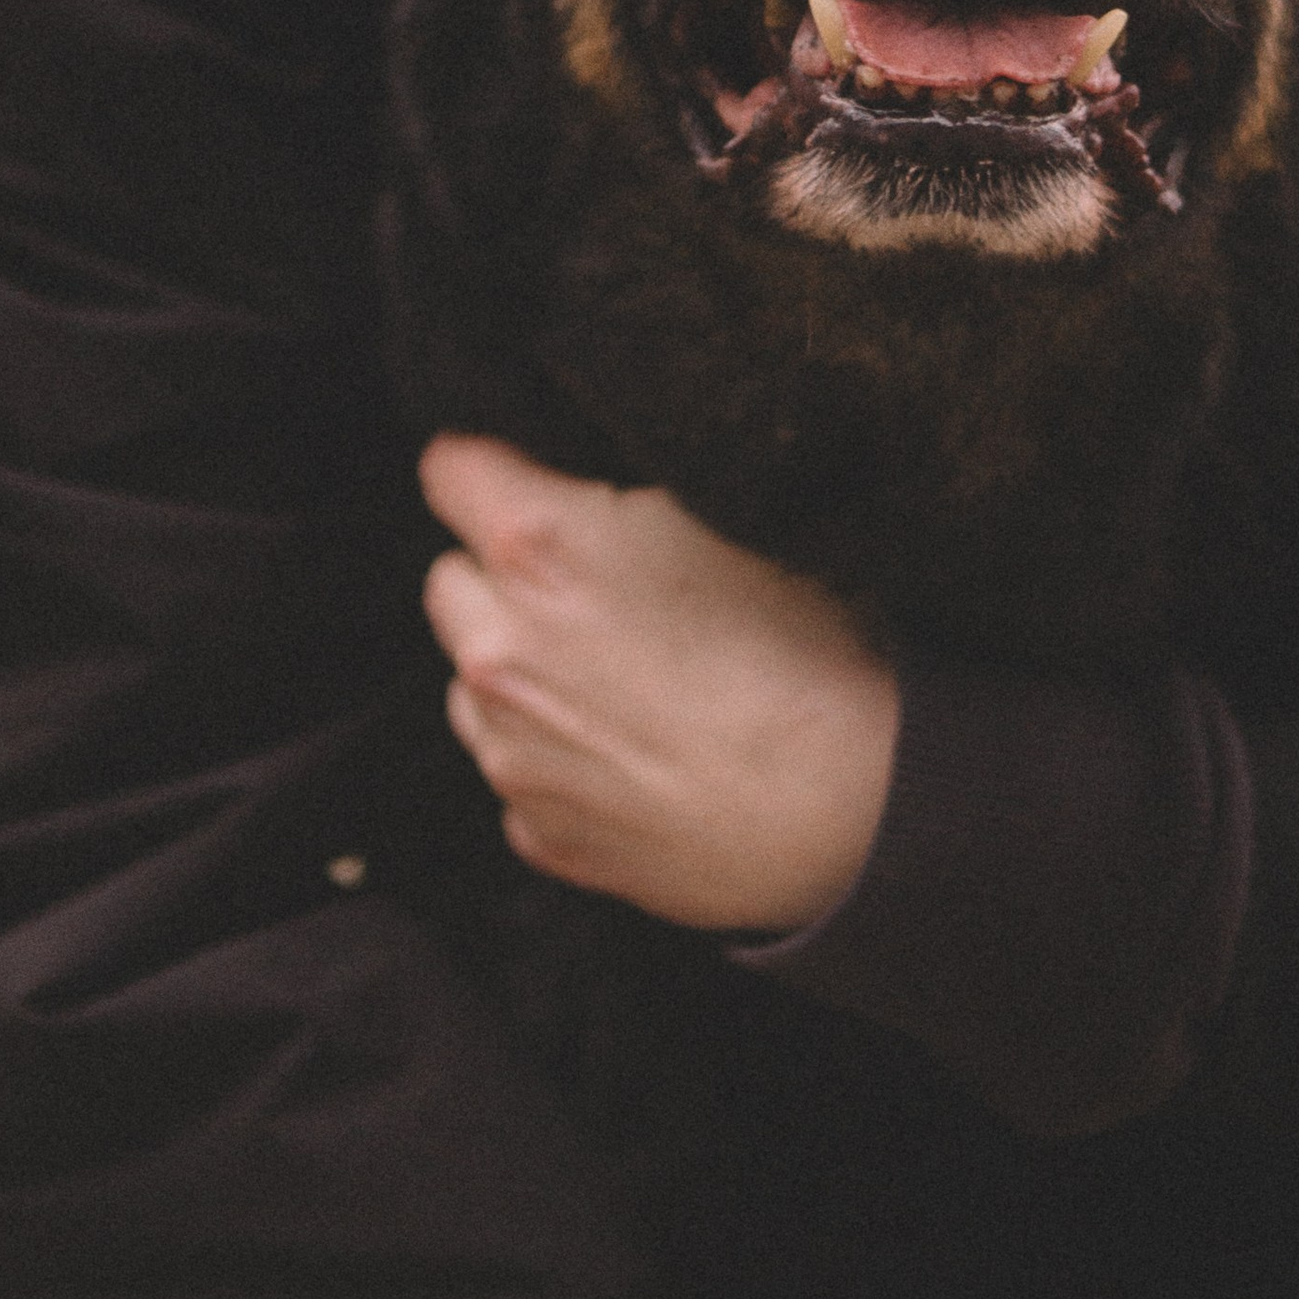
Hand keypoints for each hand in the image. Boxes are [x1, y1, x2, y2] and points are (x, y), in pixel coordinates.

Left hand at [419, 435, 899, 931]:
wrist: (849, 810)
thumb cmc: (808, 655)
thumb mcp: (724, 519)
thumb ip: (620, 505)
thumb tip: (582, 502)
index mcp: (540, 549)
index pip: (450, 468)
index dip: (492, 467)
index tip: (523, 479)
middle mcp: (499, 649)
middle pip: (449, 578)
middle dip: (501, 575)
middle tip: (593, 589)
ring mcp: (510, 752)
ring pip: (470, 681)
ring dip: (519, 668)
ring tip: (625, 681)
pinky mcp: (538, 831)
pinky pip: (516, 770)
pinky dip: (555, 756)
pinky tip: (638, 754)